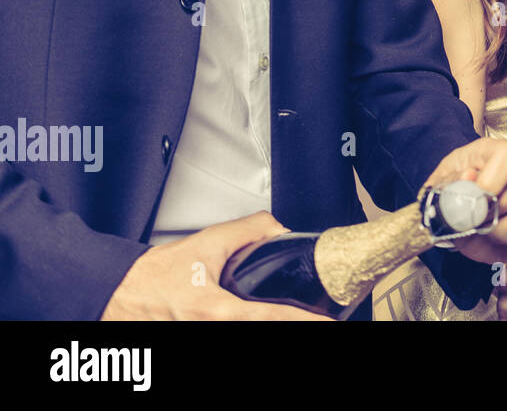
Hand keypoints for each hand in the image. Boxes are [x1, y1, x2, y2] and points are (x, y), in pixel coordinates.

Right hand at [101, 212, 334, 319]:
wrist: (117, 293)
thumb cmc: (153, 275)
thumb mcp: (205, 242)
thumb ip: (248, 230)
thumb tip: (279, 230)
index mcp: (217, 311)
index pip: (272, 317)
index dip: (304, 321)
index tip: (328, 322)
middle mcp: (211, 329)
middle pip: (263, 328)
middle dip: (291, 322)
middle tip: (315, 319)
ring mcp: (202, 336)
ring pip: (246, 333)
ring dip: (270, 321)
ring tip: (292, 315)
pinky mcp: (195, 337)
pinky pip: (228, 331)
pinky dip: (250, 322)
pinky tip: (262, 317)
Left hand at [422, 138, 506, 262]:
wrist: (454, 219)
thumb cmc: (450, 196)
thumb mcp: (438, 187)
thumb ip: (450, 182)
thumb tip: (469, 177)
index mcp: (499, 154)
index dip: (490, 183)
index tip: (470, 201)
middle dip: (484, 219)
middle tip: (470, 218)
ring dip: (497, 236)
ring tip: (485, 229)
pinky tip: (506, 245)